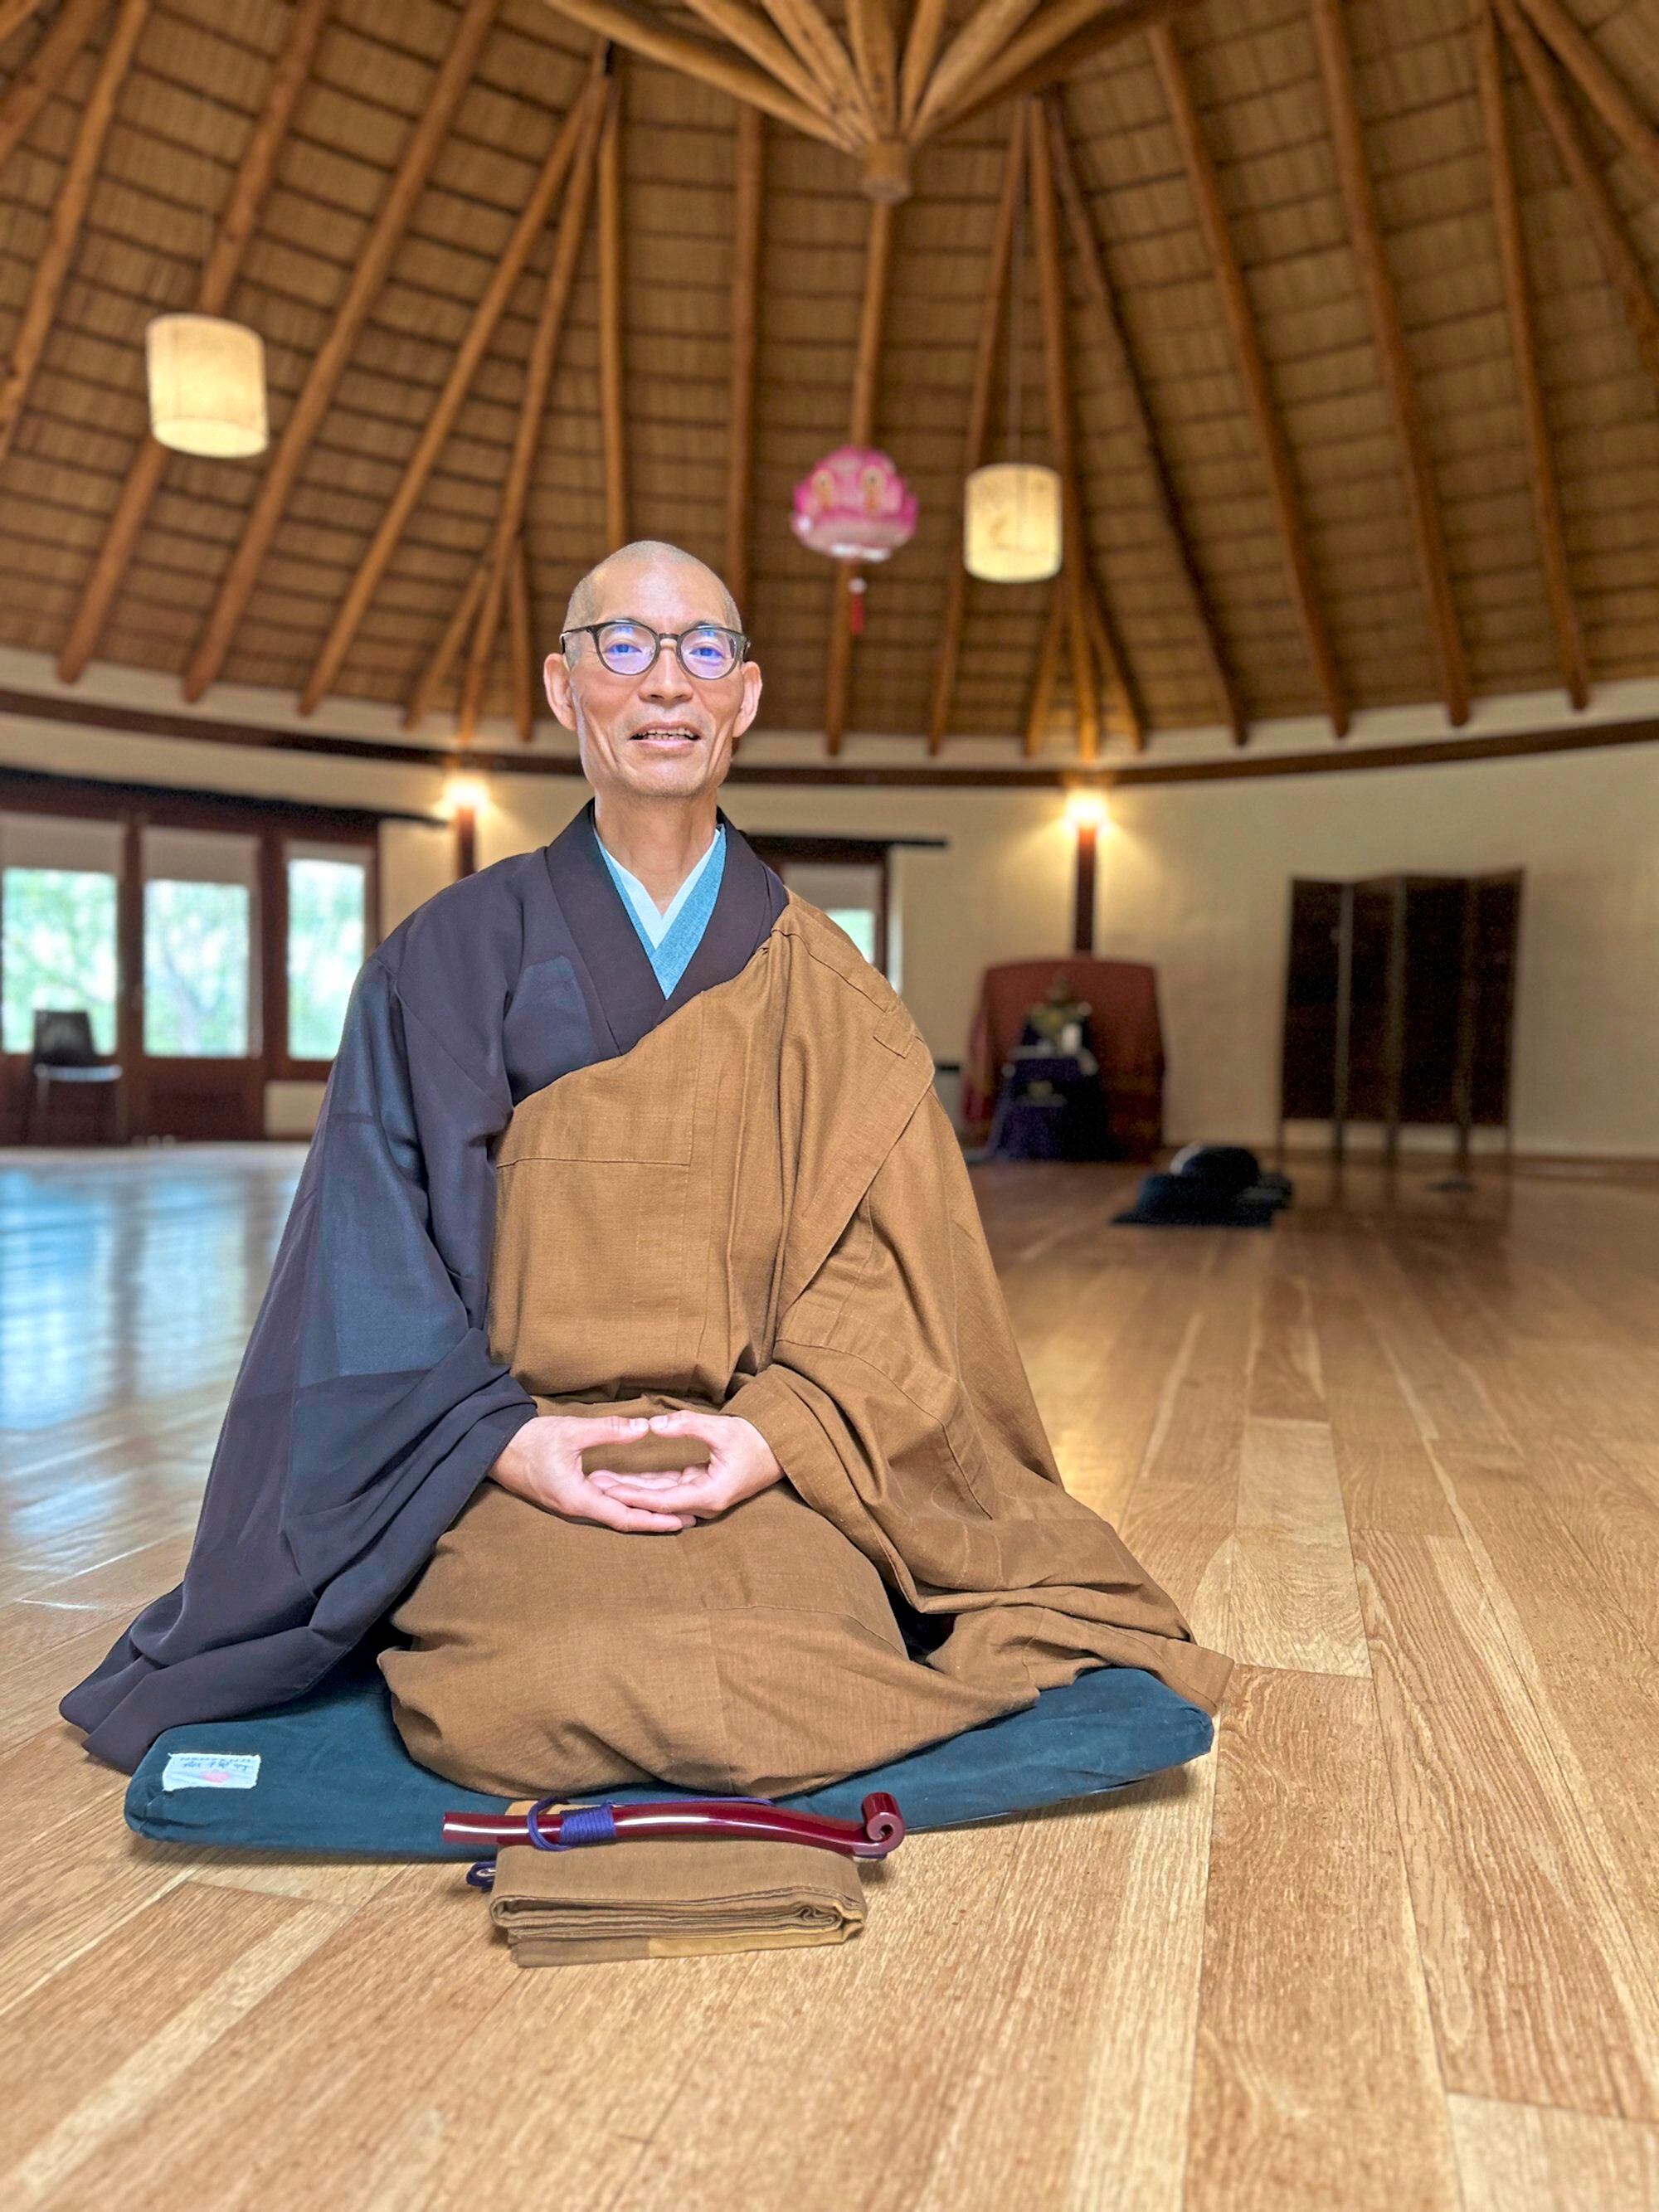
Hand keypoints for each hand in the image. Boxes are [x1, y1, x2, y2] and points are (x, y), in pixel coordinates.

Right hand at [489, 1413, 696, 1533]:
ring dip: (642, 1510)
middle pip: (623, 1518)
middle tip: (690, 1518)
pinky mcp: (569, 1493)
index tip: (681, 1521)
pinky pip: (603, 1501)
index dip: (654, 1520)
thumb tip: (643, 1428)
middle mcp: (577, 1507)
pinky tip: (641, 1492)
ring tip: (673, 1508)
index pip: (624, 1517)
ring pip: (614, 1510)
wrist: (495, 1448)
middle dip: (656, 1519)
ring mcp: (572, 1502)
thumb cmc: (530, 1441)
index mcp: (578, 1499)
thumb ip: (609, 1431)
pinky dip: (625, 1499)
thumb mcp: (571, 1432)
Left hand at [585, 1408, 782, 1523]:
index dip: (632, 1494)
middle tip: (595, 1482)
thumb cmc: (755, 1439)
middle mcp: (705, 1503)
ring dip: (635, 1488)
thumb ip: (686, 1425)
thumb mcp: (722, 1429)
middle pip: (657, 1501)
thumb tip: (652, 1424)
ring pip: (662, 1495)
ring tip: (604, 1479)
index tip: (607, 1487)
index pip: (662, 1499)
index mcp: (710, 1495)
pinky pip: (671, 1488)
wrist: (781, 1449)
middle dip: (625, 1493)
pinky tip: (628, 1476)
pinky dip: (650, 1483)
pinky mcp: (702, 1488)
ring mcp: (704, 1498)